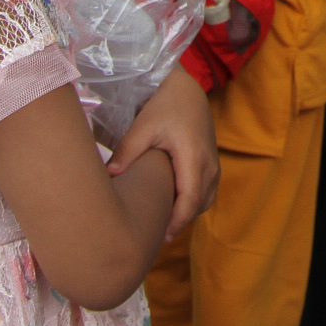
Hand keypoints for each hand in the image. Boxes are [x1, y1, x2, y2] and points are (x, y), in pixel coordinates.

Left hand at [109, 70, 217, 243]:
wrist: (188, 89)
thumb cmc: (165, 106)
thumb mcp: (144, 127)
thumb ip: (128, 152)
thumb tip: (110, 176)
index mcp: (193, 158)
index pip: (189, 201)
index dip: (177, 222)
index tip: (160, 237)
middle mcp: (209, 165)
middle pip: (198, 206)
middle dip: (179, 223)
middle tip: (154, 237)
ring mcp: (214, 165)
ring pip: (205, 201)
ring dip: (187, 214)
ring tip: (163, 225)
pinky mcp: (213, 163)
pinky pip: (207, 192)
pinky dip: (193, 204)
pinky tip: (174, 207)